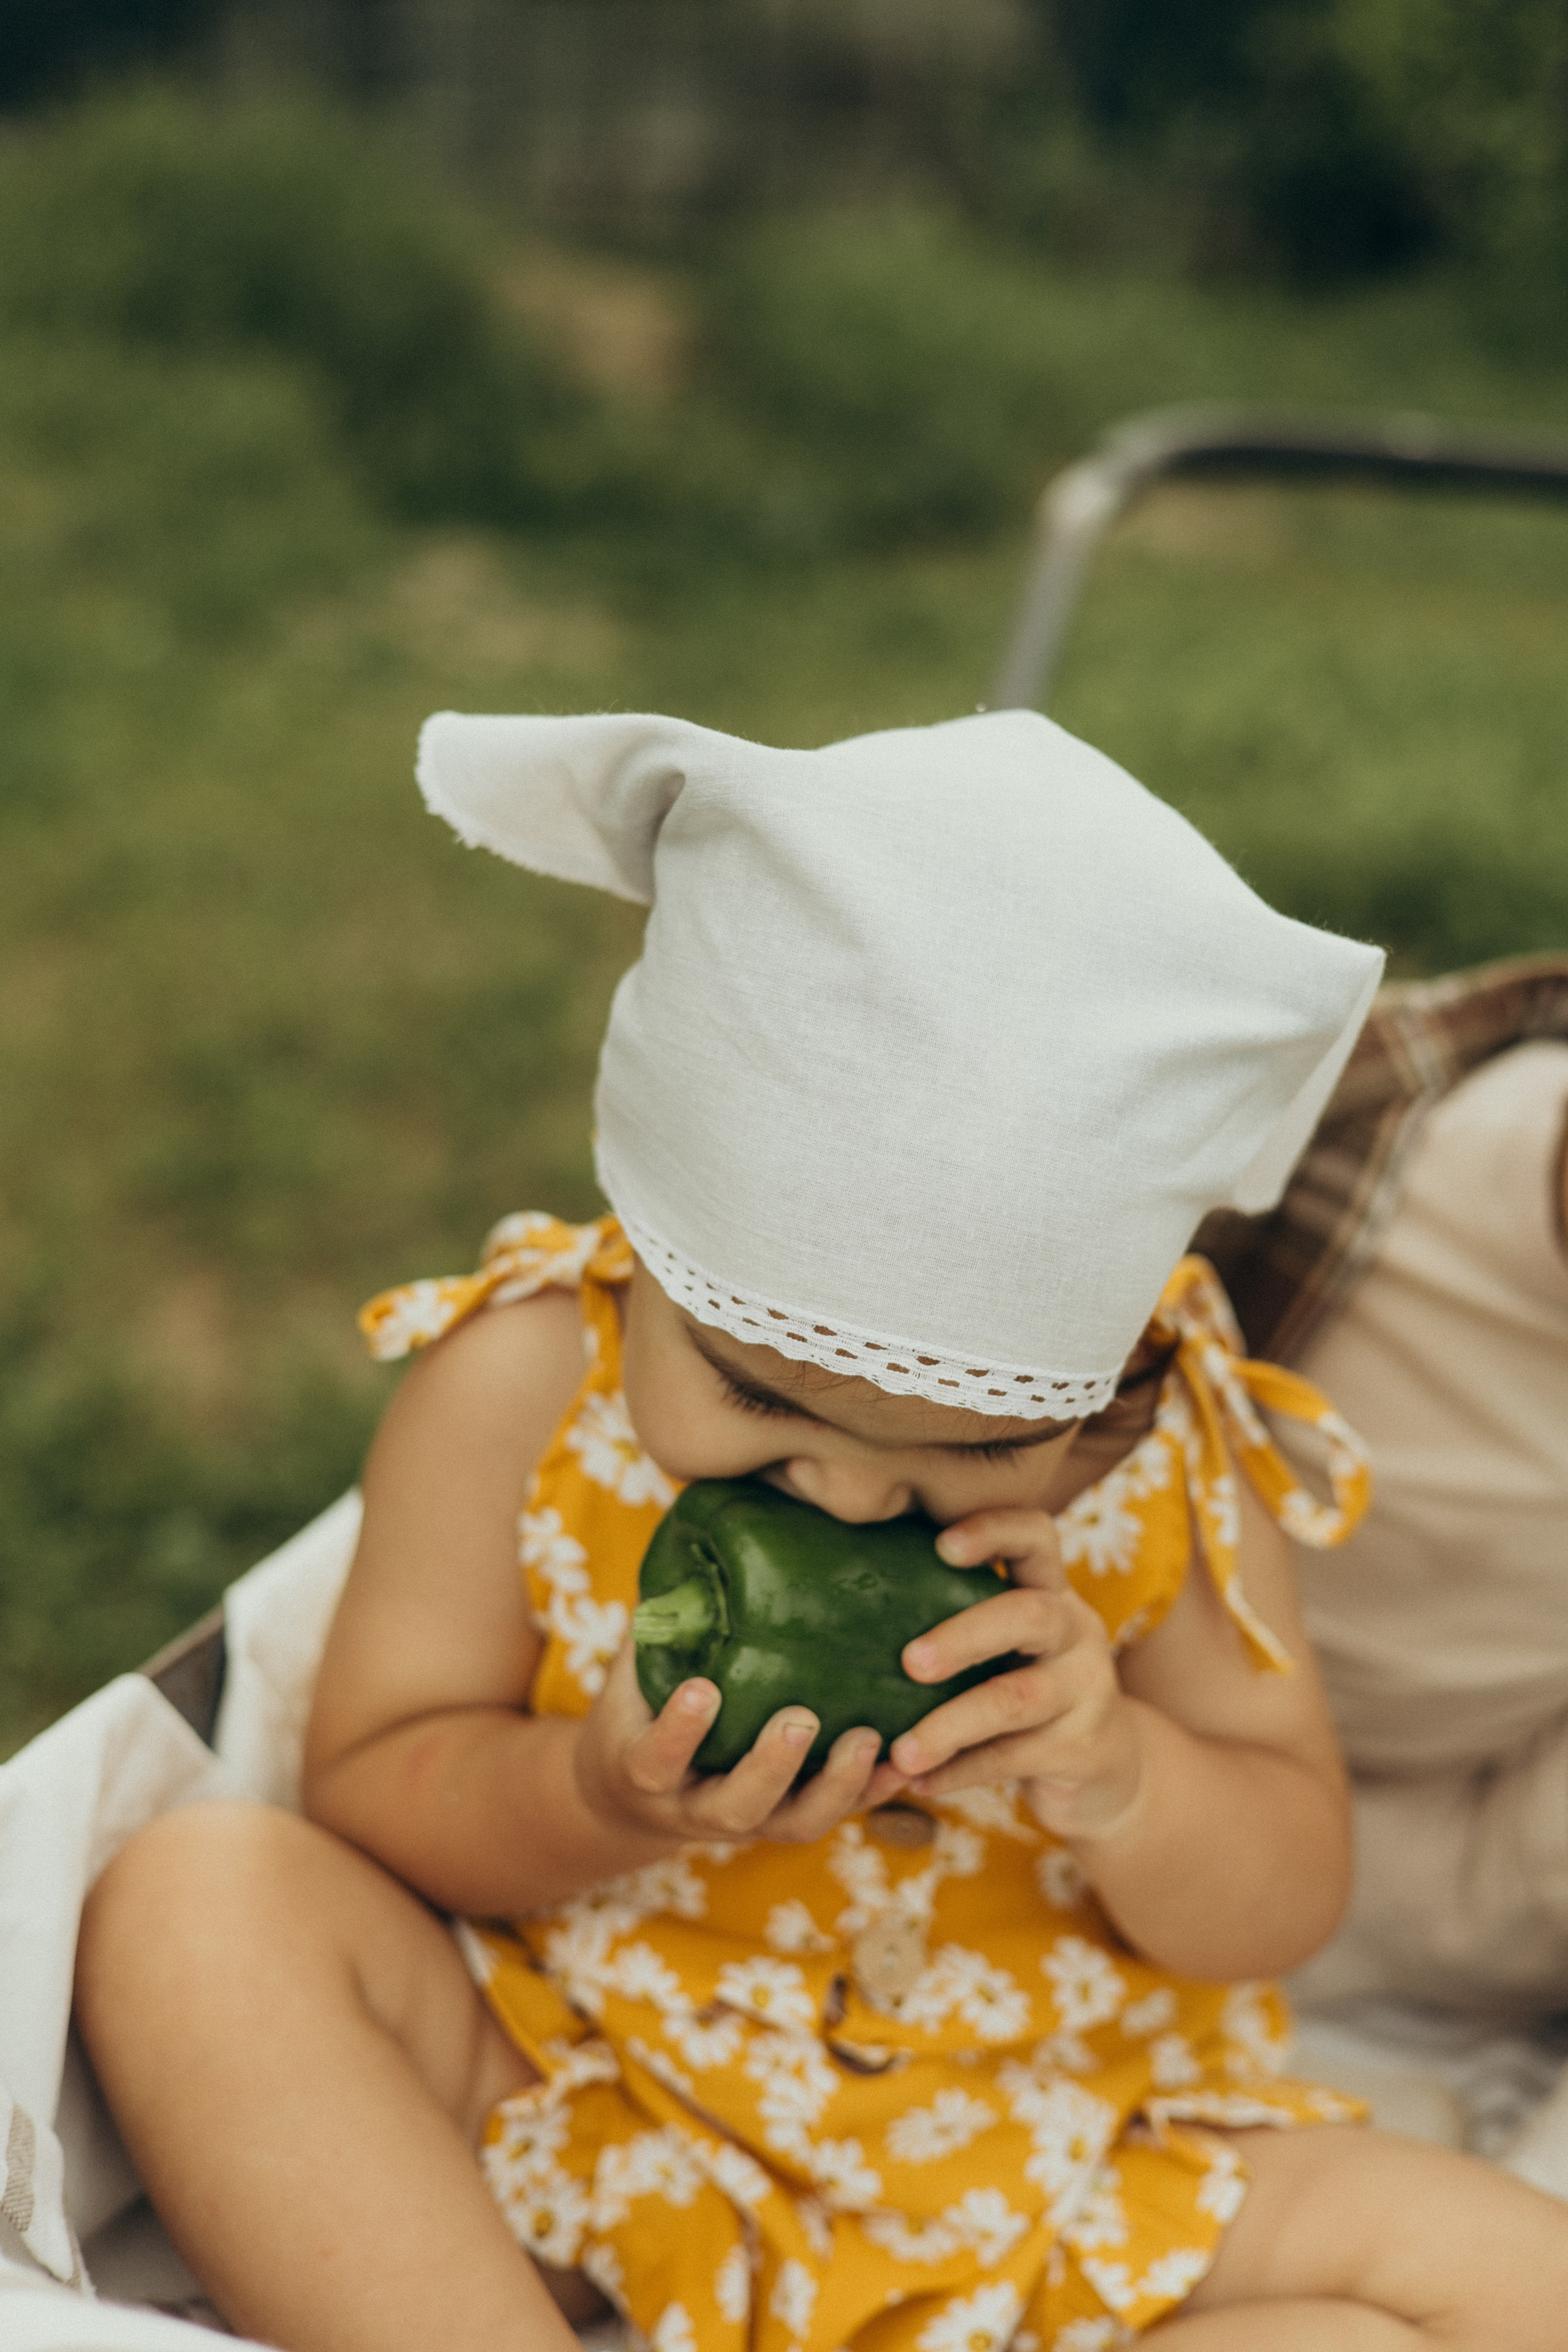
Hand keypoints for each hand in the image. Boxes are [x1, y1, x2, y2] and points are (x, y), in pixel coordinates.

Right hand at [573, 1641, 908, 1847]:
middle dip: (771, 1766)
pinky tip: (905, 1762)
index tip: (704, 1688)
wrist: (638, 1799)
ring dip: (836, 1786)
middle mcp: (698, 1807)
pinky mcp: (788, 1819)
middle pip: (737, 1806)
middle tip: (801, 1720)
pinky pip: (835, 1816)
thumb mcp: (634, 1678)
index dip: (680, 1731)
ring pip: (795, 1823)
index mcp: (648, 1771)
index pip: (657, 1760)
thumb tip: (691, 1544)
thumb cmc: (640, 1714)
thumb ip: (660, 1628)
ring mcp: (750, 1821)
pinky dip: (871, 1793)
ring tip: (868, 1739)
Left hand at [887, 1508, 1144, 1840]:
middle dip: (966, 1636)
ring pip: (1017, 1701)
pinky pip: (1014, 1758)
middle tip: (910, 1661)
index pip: (1036, 1536)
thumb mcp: (1011, 1644)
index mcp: (1052, 1592)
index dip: (993, 1531)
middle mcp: (1077, 1631)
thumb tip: (846, 1596)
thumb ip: (957, 1617)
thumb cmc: (1025, 1687)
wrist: (1107, 1767)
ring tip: (902, 1751)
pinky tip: (918, 1782)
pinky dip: (960, 1772)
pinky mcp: (1083, 1749)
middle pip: (1030, 1617)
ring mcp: (1087, 1691)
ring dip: (951, 1725)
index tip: (941, 1545)